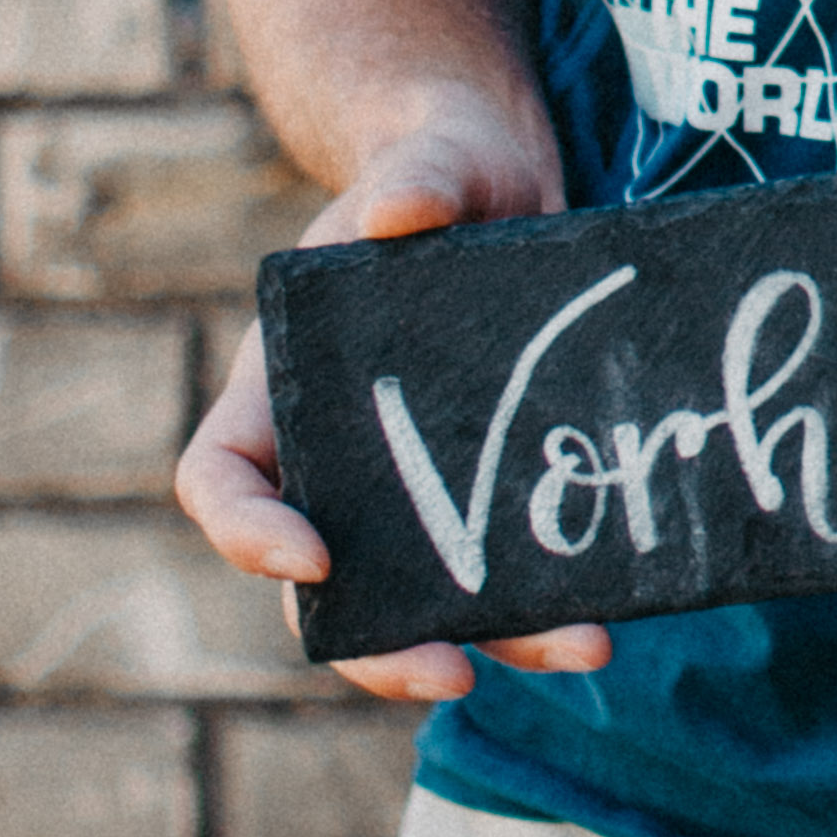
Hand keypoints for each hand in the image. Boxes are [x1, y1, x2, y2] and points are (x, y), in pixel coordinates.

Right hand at [174, 105, 612, 707]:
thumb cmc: (441, 172)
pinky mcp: (487, 488)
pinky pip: (501, 566)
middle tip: (452, 674)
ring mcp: (413, 484)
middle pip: (324, 590)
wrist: (507, 184)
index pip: (222, 481)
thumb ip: (418, 175)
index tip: (314, 558)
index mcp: (281, 387)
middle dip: (379, 649)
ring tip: (584, 647)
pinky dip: (548, 599)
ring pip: (425, 598)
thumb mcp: (431, 162)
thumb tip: (402, 212)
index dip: (249, 533)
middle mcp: (336, 458)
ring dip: (496, 638)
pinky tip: (614, 605)